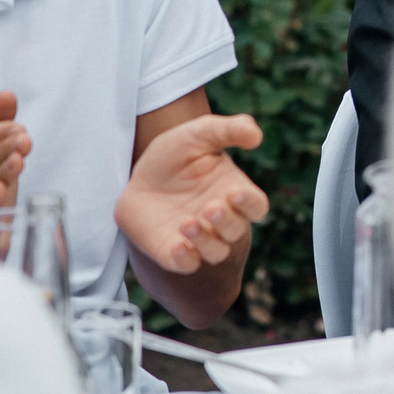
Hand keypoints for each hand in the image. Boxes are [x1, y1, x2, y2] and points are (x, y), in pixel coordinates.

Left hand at [117, 113, 270, 273]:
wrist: (136, 178)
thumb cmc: (175, 156)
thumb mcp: (200, 133)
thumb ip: (230, 129)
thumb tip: (257, 136)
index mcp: (234, 193)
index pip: (256, 206)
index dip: (250, 204)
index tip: (235, 193)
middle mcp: (220, 220)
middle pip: (237, 231)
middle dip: (226, 222)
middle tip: (210, 207)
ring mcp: (198, 238)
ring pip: (216, 251)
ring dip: (206, 241)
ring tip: (188, 222)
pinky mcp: (173, 252)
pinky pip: (188, 265)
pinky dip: (186, 259)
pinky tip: (177, 244)